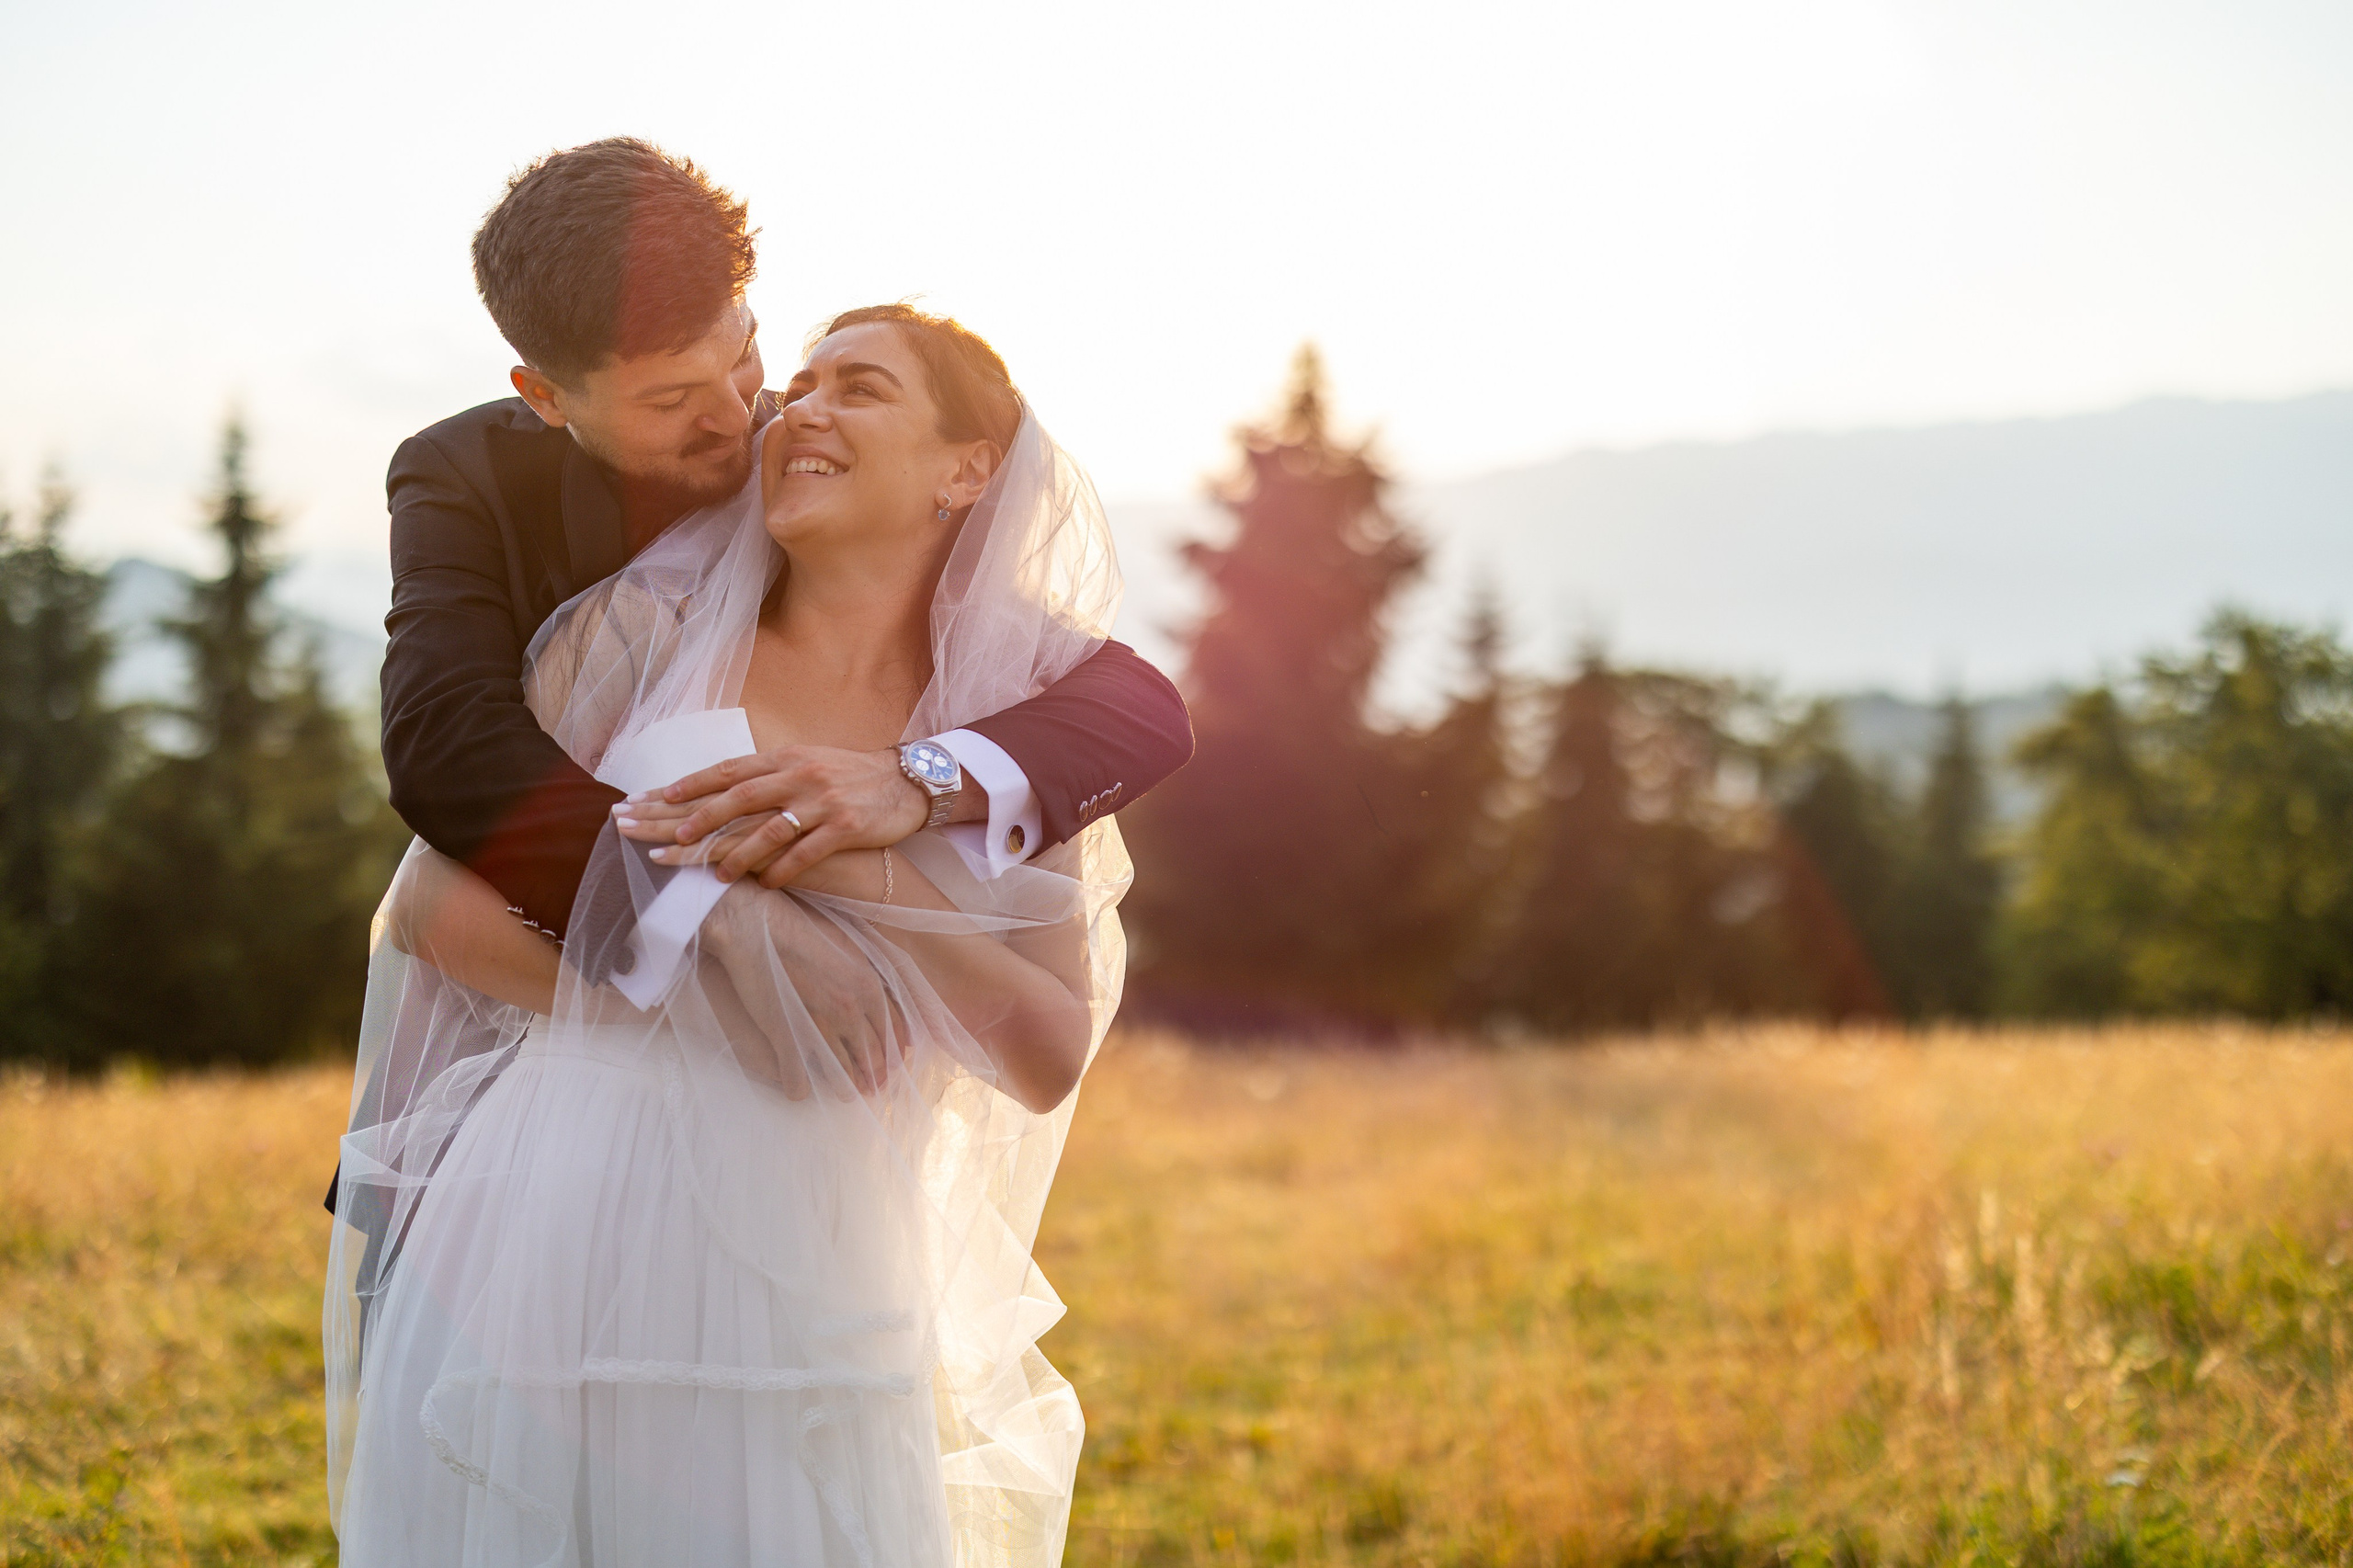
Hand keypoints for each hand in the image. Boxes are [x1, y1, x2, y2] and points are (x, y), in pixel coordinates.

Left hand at [613, 744, 940, 888]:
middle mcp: (800, 776)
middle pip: (740, 797)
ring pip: (769, 830)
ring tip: (714, 873)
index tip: (657, 796)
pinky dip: (781, 870)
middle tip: (667, 836)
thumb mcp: (809, 762)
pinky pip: (805, 853)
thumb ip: (771, 773)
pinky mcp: (845, 826)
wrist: (907, 781)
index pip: (730, 769)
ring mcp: (823, 801)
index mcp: (787, 757)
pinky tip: (764, 885)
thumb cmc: (852, 774)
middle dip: (701, 817)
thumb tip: (724, 787)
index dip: (692, 783)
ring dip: (737, 853)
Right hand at [700, 880, 896, 1095]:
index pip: (893, 1034)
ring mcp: (818, 1028)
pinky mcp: (785, 1038)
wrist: (753, 924)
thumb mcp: (848, 943)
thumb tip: (882, 995)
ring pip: (841, 1076)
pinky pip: (799, 1081)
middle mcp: (850, 1012)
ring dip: (844, 1088)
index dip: (892, 1054)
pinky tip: (800, 1088)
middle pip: (872, 1058)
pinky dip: (800, 1088)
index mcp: (868, 987)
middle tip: (870, 1088)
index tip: (890, 1067)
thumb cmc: (800, 927)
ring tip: (843, 1093)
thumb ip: (869, 971)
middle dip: (874, 1077)